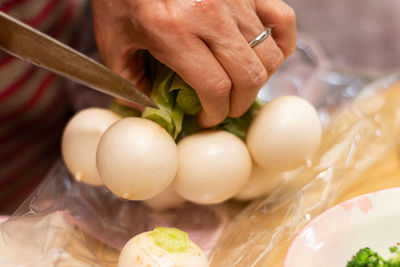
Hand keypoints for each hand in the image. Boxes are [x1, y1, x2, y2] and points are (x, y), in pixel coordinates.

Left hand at [91, 0, 295, 126]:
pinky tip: (268, 57)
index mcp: (174, 31)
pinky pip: (283, 20)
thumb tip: (146, 108)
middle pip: (248, 77)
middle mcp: (210, 15)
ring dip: (258, 81)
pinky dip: (283, 44)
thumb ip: (128, 79)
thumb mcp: (113, 39)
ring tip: (241, 88)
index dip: (216, 112)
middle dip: (239, 104)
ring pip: (268, 54)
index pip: (215, 87)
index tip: (208, 119)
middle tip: (225, 109)